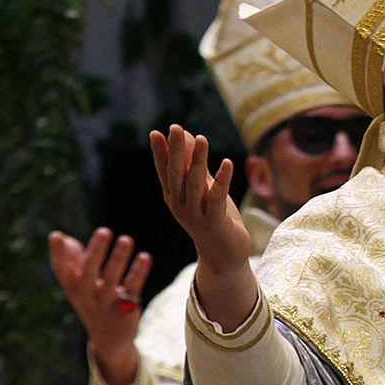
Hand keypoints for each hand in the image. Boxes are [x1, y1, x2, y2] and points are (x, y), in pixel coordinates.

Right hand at [49, 227, 151, 384]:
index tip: (56, 235)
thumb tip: (65, 238)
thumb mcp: (80, 286)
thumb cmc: (93, 302)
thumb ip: (74, 262)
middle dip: (96, 251)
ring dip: (120, 258)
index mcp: (73, 288)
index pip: (61, 270)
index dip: (58, 253)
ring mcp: (107, 303)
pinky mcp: (127, 308)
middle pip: (89, 272)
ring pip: (113, 279)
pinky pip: (133, 287)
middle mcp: (87, 296)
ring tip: (126, 239)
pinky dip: (139, 272)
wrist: (110, 340)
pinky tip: (145, 256)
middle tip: (104, 230)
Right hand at [150, 125, 249, 269]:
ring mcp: (195, 214)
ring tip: (202, 139)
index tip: (156, 132)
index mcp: (174, 197)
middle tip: (175, 128)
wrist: (223, 256)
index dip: (160, 153)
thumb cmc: (214, 218)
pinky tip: (227, 163)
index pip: (165, 171)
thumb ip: (195, 165)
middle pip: (176, 174)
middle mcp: (180, 205)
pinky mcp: (214, 222)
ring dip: (198, 160)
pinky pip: (218, 198)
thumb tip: (189, 136)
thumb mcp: (203, 189)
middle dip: (175, 150)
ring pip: (195, 183)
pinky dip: (223, 179)